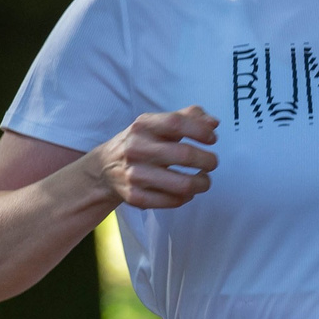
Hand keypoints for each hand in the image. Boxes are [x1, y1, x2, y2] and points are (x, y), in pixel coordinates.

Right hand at [90, 108, 218, 209]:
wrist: (105, 167)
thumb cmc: (141, 142)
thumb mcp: (158, 124)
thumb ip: (188, 117)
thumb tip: (213, 123)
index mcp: (143, 125)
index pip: (176, 123)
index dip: (200, 130)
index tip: (212, 139)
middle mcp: (136, 148)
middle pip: (184, 155)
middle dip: (208, 160)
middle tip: (212, 163)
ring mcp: (134, 174)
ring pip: (182, 184)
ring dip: (202, 183)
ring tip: (204, 180)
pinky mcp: (135, 197)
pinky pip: (172, 201)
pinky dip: (186, 197)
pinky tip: (187, 192)